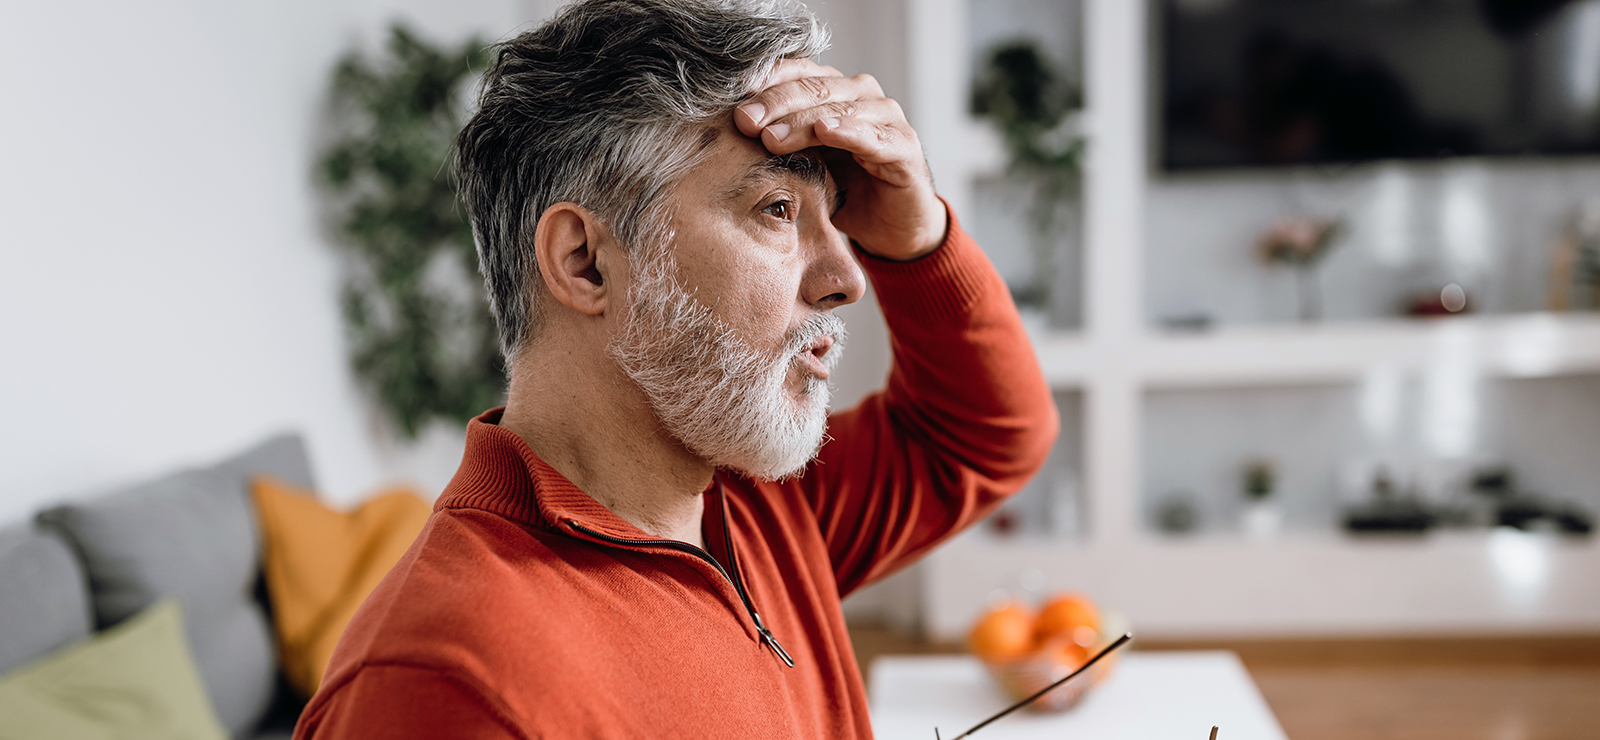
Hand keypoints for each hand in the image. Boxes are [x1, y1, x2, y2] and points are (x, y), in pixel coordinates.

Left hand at [734, 58, 946, 260]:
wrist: (891, 227)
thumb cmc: (844, 189)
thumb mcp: (803, 162)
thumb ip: (776, 141)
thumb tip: (724, 131)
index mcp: (834, 91)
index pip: (796, 73)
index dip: (765, 82)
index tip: (731, 96)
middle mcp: (861, 95)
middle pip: (813, 88)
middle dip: (774, 104)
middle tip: (743, 120)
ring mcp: (886, 118)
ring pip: (839, 108)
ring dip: (802, 121)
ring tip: (772, 136)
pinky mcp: (904, 146)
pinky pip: (874, 136)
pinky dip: (850, 131)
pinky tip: (826, 131)